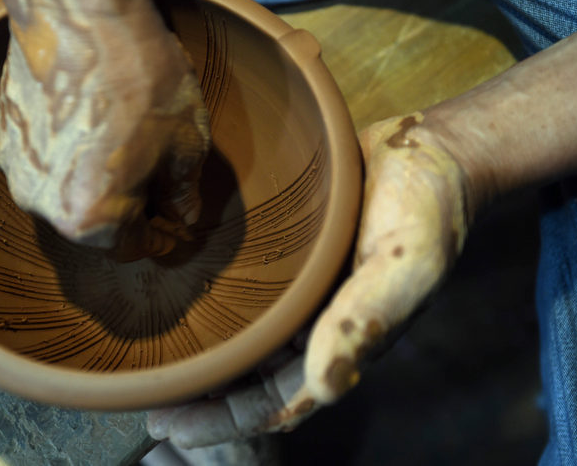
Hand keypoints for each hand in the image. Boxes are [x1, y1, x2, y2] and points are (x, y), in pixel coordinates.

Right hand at [0, 0, 209, 256]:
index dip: (161, 239)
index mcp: (89, 219)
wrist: (79, 10)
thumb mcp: (186, 142)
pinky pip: (43, 157)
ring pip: (66, 190)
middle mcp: (41, 204)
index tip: (176, 229)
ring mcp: (13, 168)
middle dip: (128, 209)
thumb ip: (184, 192)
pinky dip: (70, 151)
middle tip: (158, 182)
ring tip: (126, 142)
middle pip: (94, 224)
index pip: (132, 249)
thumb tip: (183, 215)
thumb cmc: (141, 78)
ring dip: (96, 179)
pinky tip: (93, 119)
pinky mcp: (0, 131)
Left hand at [148, 113, 468, 446]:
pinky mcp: (294, 257)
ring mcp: (304, 291)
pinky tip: (180, 293)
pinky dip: (218, 304)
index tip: (173, 426)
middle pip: (254, 378)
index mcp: (344, 340)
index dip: (227, 420)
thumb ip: (364, 322)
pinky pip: (252, 292)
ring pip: (248, 339)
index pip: (280, 401)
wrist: (429, 150)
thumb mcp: (403, 266)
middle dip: (204, 396)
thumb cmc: (426, 210)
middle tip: (147, 398)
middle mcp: (318, 324)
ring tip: (153, 356)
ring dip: (207, 354)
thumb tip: (325, 385)